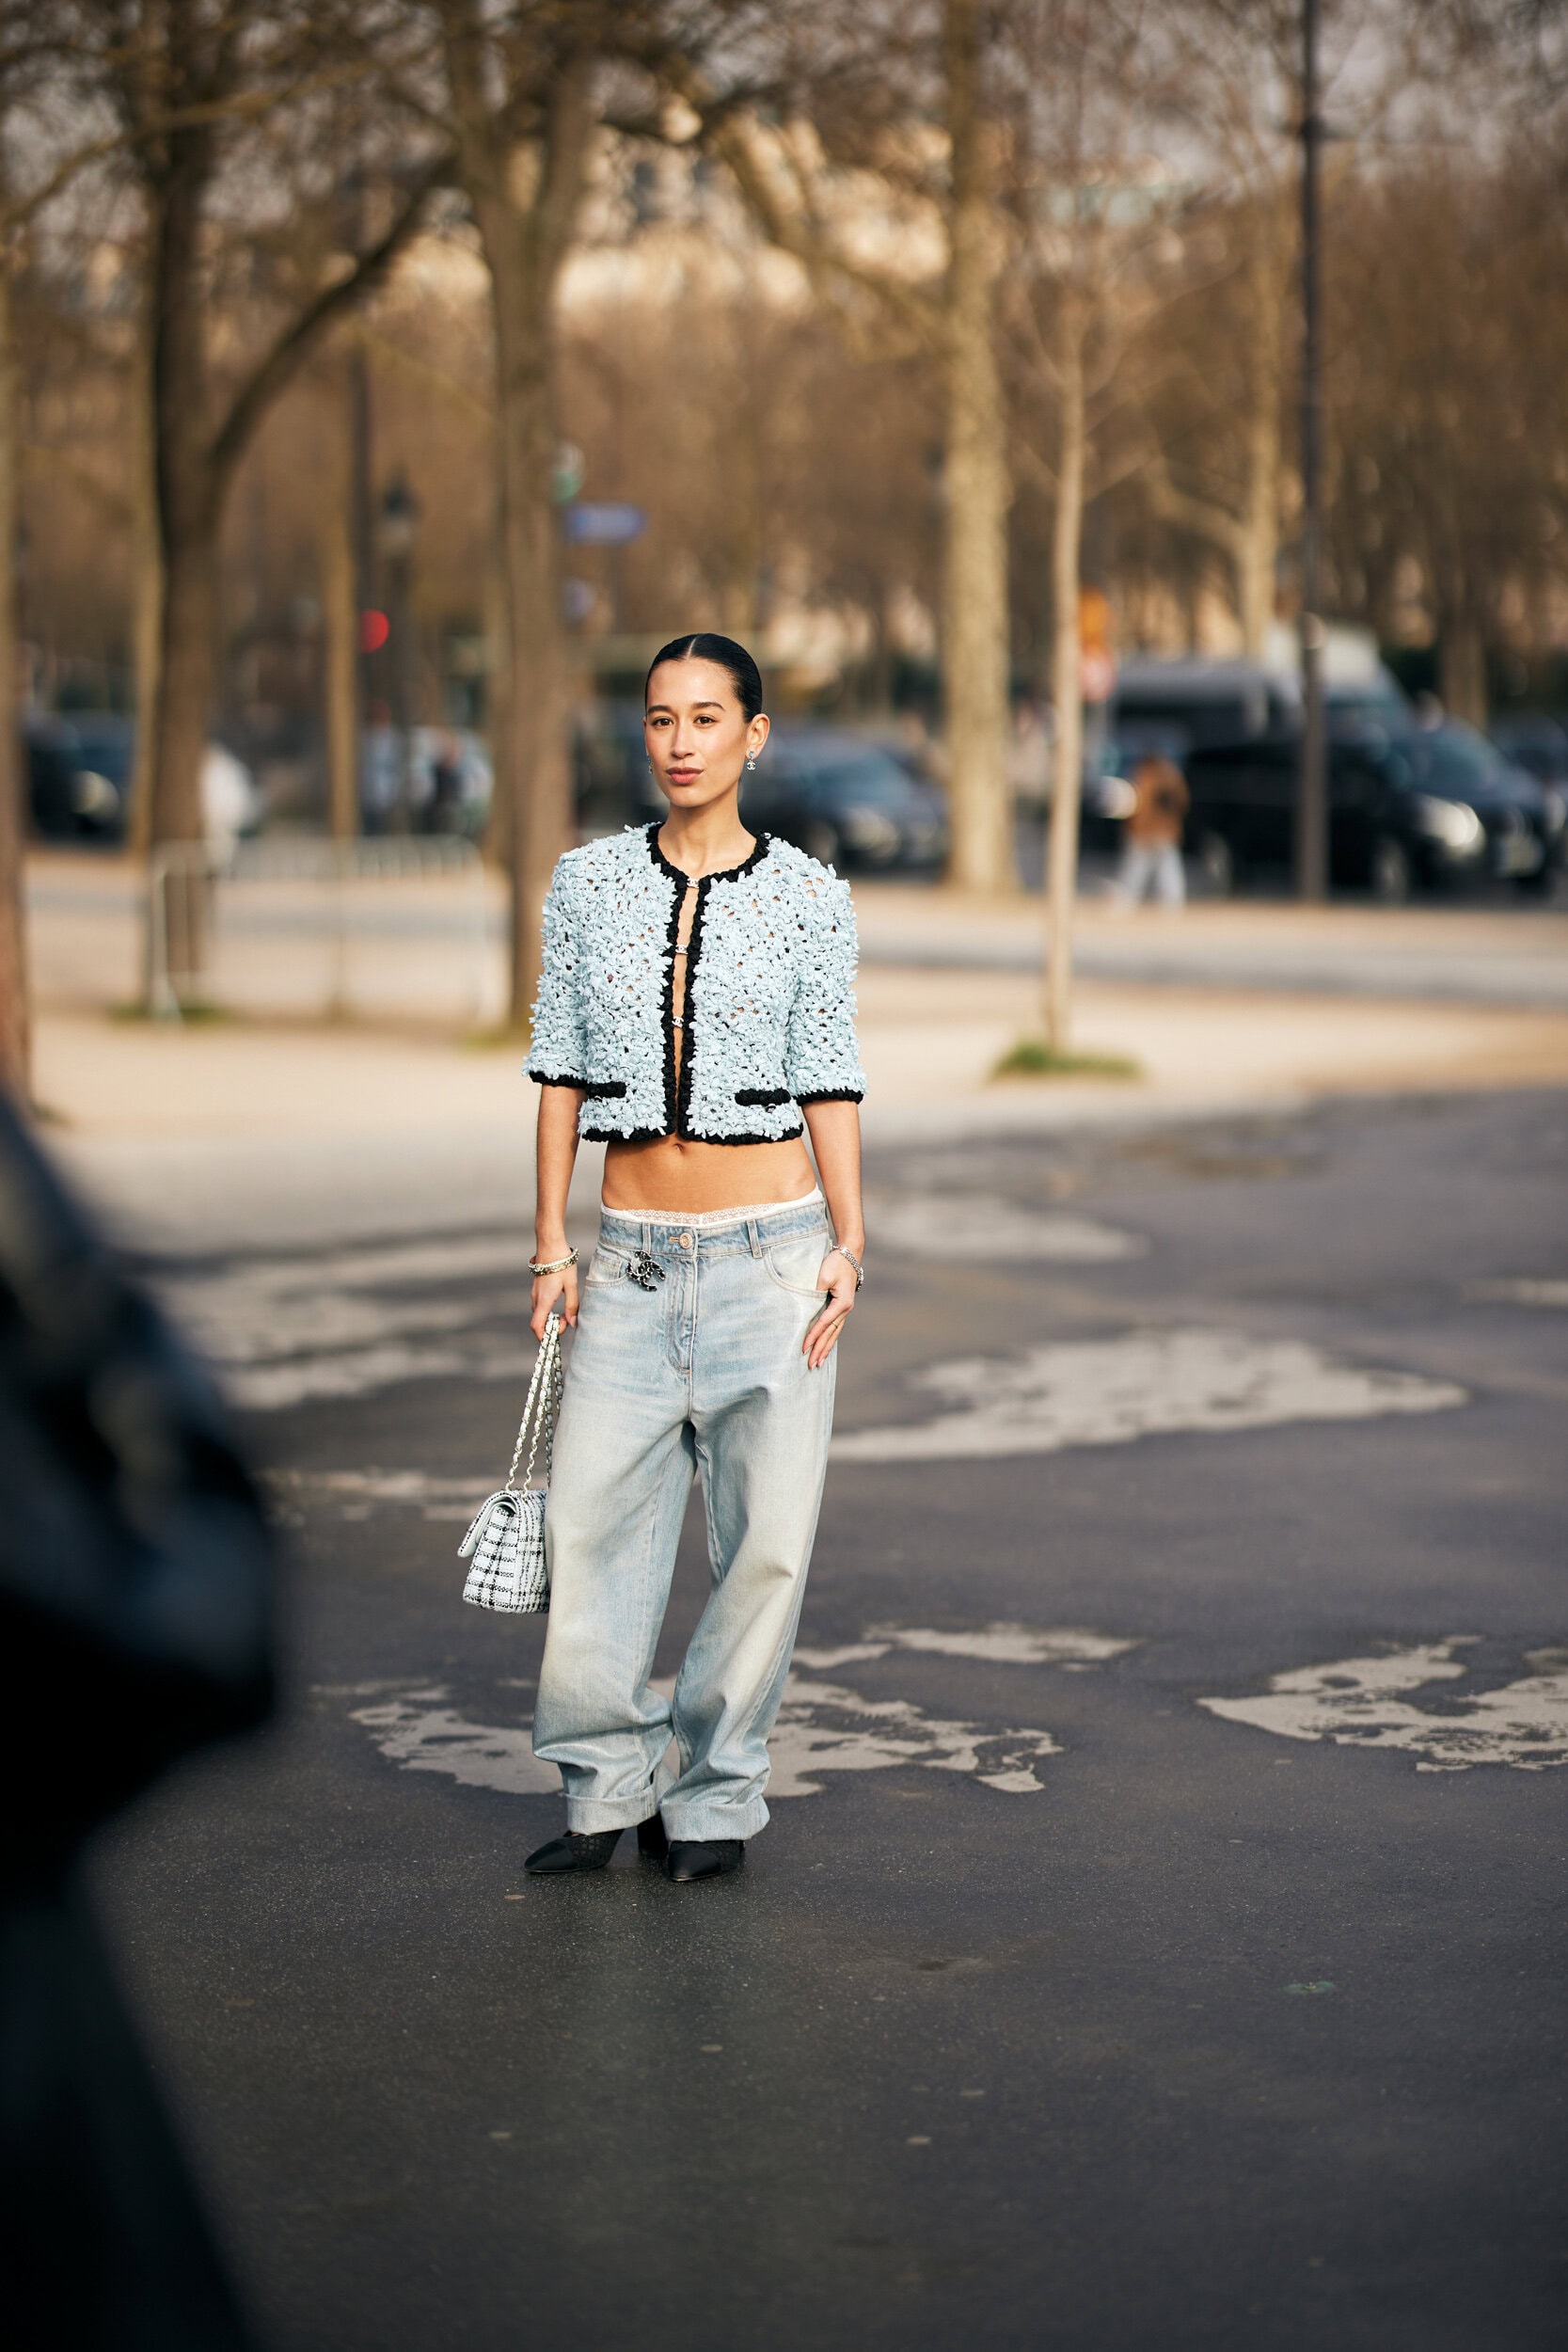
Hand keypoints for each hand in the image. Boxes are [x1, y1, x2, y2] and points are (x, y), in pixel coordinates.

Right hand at [531, 1262, 578, 1337]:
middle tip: (568, 1319)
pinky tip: (560, 1303)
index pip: (536, 1326)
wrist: (550, 1246)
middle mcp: (536, 1299)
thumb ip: (572, 1306)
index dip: (544, 1336)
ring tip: (566, 1312)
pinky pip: (540, 1307)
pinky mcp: (537, 1290)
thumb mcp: (572, 1286)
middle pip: (539, 1323)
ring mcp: (535, 1294)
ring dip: (551, 1319)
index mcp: (544, 1300)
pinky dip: (548, 1311)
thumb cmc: (562, 1265)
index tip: (559, 1332)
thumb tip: (572, 1323)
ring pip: (540, 1315)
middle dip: (552, 1327)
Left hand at [803, 1249, 858, 1369]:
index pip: (824, 1324)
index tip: (803, 1348)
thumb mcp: (823, 1275)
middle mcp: (845, 1309)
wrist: (849, 1253)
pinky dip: (829, 1338)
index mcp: (842, 1303)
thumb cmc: (836, 1263)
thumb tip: (807, 1308)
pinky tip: (825, 1347)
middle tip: (811, 1365)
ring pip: (834, 1333)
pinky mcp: (841, 1306)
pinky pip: (834, 1326)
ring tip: (818, 1362)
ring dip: (826, 1348)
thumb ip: (815, 1292)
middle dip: (820, 1350)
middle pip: (831, 1334)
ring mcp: (845, 1309)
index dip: (813, 1337)